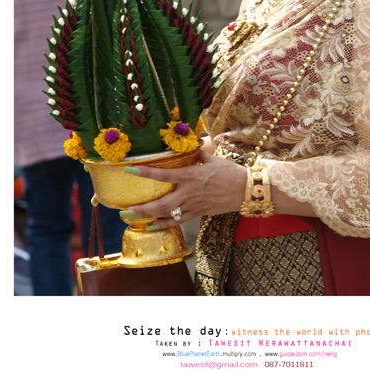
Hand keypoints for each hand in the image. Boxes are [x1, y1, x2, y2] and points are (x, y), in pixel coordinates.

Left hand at [120, 148, 246, 229]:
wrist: (246, 190)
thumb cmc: (230, 172)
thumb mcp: (213, 158)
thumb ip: (198, 152)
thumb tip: (189, 143)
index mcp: (191, 175)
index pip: (164, 175)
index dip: (146, 172)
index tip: (130, 170)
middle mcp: (189, 193)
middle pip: (161, 203)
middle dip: (141, 208)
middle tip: (124, 209)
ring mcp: (193, 205)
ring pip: (167, 215)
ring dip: (148, 218)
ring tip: (131, 218)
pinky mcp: (198, 213)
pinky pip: (178, 221)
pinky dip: (163, 225)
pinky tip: (150, 227)